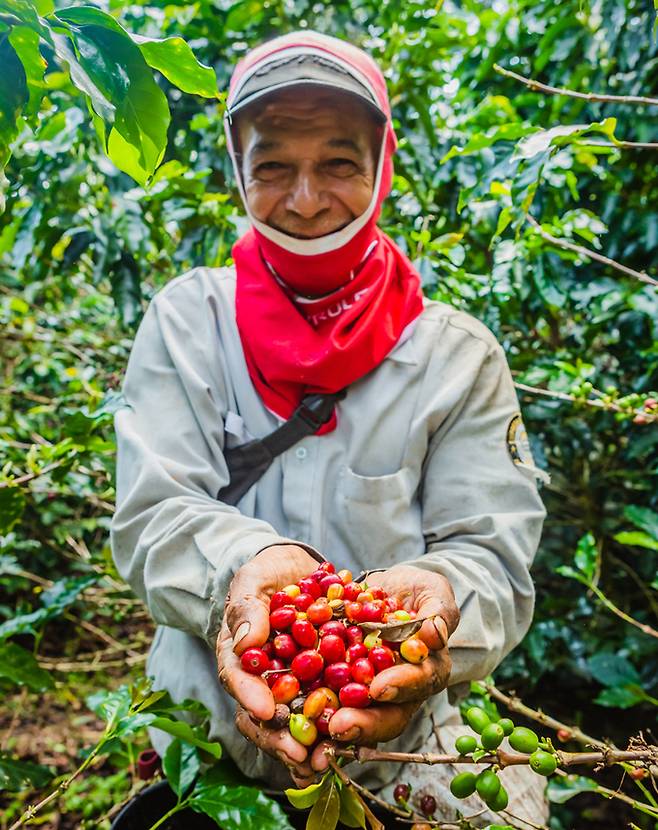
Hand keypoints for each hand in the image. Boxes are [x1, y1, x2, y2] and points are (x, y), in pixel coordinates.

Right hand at [216, 544, 320, 782]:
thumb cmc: (266, 575)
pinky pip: (331, 708)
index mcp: (240, 658)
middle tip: (300, 752)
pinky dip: (340, 725)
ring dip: (312, 744)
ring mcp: (294, 685)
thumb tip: (247, 642)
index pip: (239, 681)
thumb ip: (247, 609)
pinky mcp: (324, 682)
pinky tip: (355, 739)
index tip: (266, 711)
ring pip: (298, 723)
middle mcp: (265, 680)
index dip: (251, 698)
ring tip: (326, 759)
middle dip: (281, 739)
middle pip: (267, 717)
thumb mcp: (252, 581)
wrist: (295, 570)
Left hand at [317, 565, 458, 768]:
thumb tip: (434, 634)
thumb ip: (439, 611)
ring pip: (353, 715)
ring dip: (332, 725)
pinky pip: (324, 697)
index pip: (417, 685)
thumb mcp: (433, 591)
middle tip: (338, 725)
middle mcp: (399, 690)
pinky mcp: (340, 682)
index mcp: (427, 671)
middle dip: (362, 722)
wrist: (388, 587)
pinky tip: (288, 709)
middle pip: (384, 715)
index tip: (379, 688)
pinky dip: (308, 706)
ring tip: (312, 728)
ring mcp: (368, 689)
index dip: (400, 688)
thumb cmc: (419, 590)